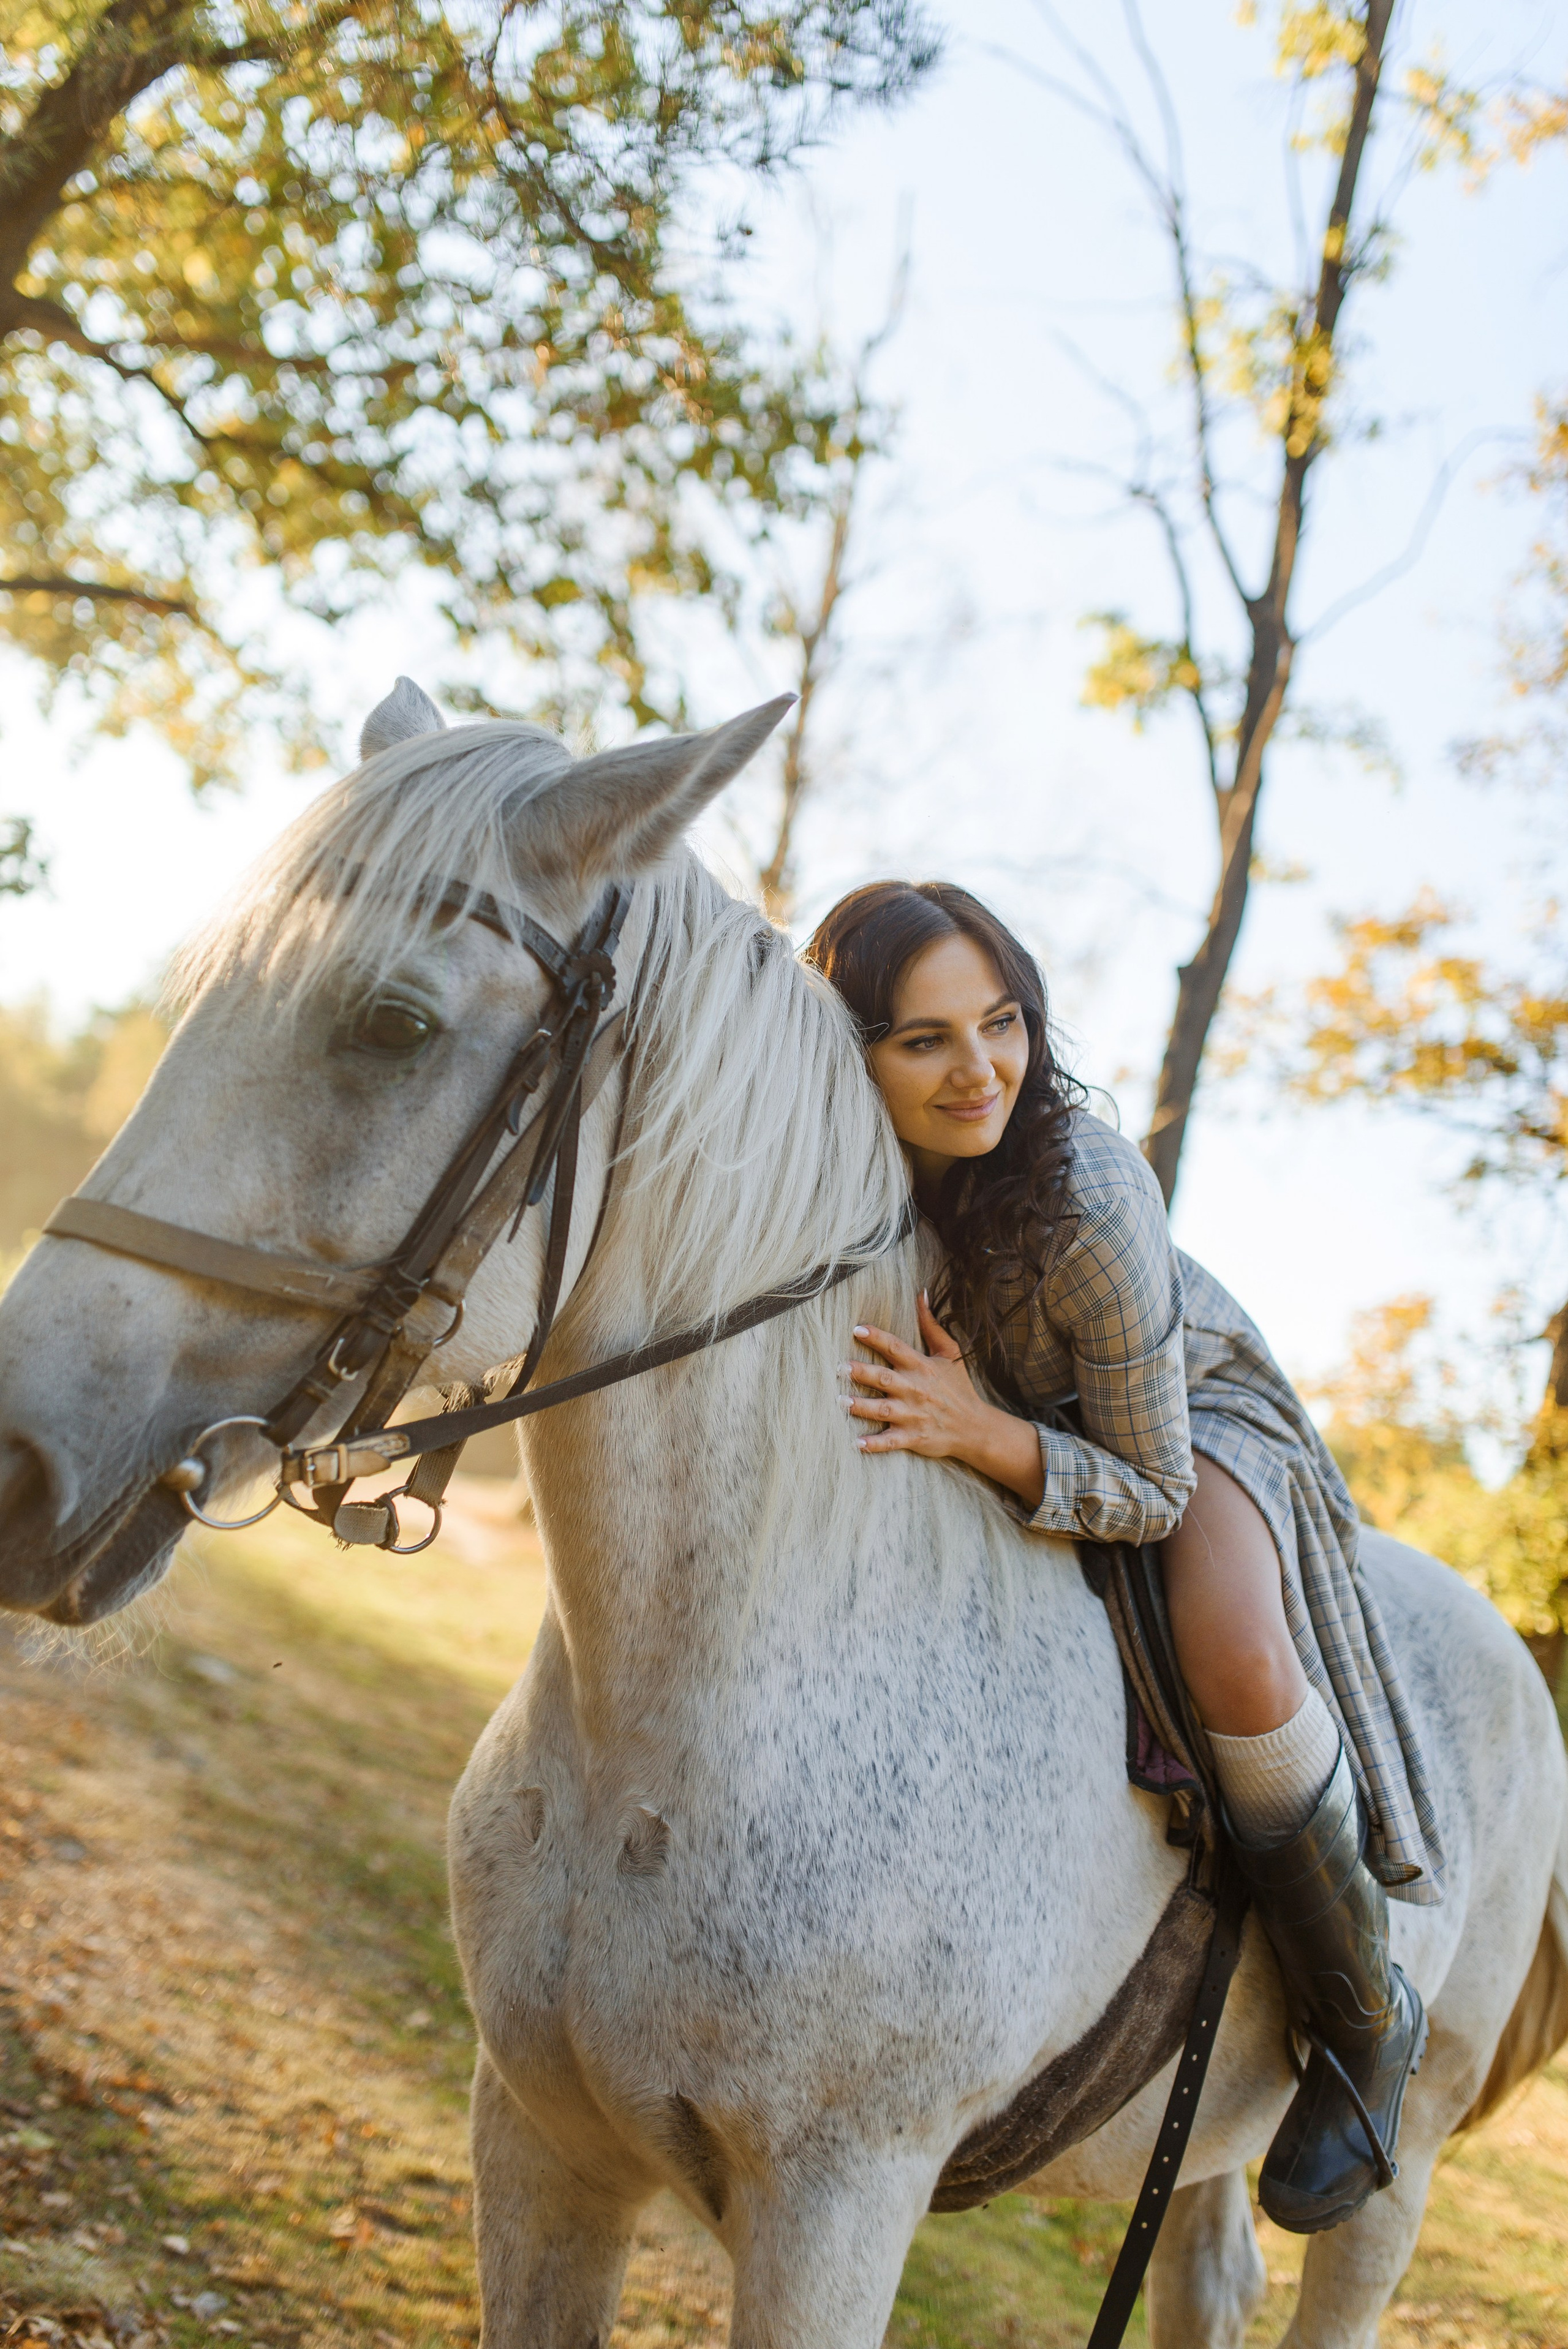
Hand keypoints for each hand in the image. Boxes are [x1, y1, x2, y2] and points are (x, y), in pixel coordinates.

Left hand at [843, 1293, 985, 1458]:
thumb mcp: (950, 1353)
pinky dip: (875, 1444)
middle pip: (884, 1379)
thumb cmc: (958, 1387)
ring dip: (862, 1407)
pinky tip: (857, 1444)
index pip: (896, 1348)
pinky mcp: (913, 1437)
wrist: (975, 1427)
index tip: (857, 1329)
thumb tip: (920, 1293)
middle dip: (862, 1373)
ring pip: (883, 1410)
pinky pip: (891, 1441)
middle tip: (840, 1367)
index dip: (877, 1338)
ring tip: (841, 1401)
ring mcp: (913, 1415)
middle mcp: (915, 1389)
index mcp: (922, 1367)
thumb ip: (931, 1325)